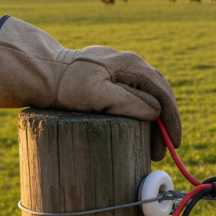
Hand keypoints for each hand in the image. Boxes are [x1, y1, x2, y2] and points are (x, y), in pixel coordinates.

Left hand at [0, 17, 180, 159]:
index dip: (171, 120)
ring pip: (150, 96)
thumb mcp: (95, 95)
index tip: (174, 143)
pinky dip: (144, 115)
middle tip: (161, 152)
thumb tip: (155, 113)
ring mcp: (123, 69)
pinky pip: (138, 96)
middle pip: (160, 95)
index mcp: (132, 64)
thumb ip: (127, 102)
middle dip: (165, 124)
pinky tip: (141, 130)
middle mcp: (132, 63)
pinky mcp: (114, 77)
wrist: (42, 72)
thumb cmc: (65, 85)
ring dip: (155, 121)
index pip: (163, 93)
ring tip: (152, 146)